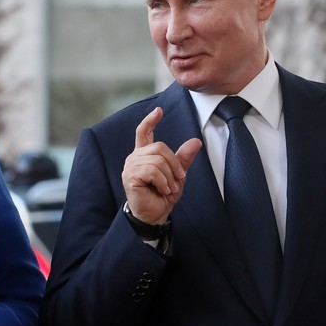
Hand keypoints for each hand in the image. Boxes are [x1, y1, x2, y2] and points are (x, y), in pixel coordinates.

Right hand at [122, 107, 201, 223]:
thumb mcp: (177, 175)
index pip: (143, 132)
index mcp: (144, 154)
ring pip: (157, 160)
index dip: (150, 120)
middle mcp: (135, 157)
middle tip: (178, 179)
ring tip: (169, 188)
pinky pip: (152, 171)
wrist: (154, 215)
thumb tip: (195, 141)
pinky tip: (162, 190)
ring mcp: (131, 167)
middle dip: (174, 163)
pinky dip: (163, 181)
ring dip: (169, 176)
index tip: (159, 111)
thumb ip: (183, 158)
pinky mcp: (130, 177)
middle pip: (159, 147)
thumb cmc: (162, 196)